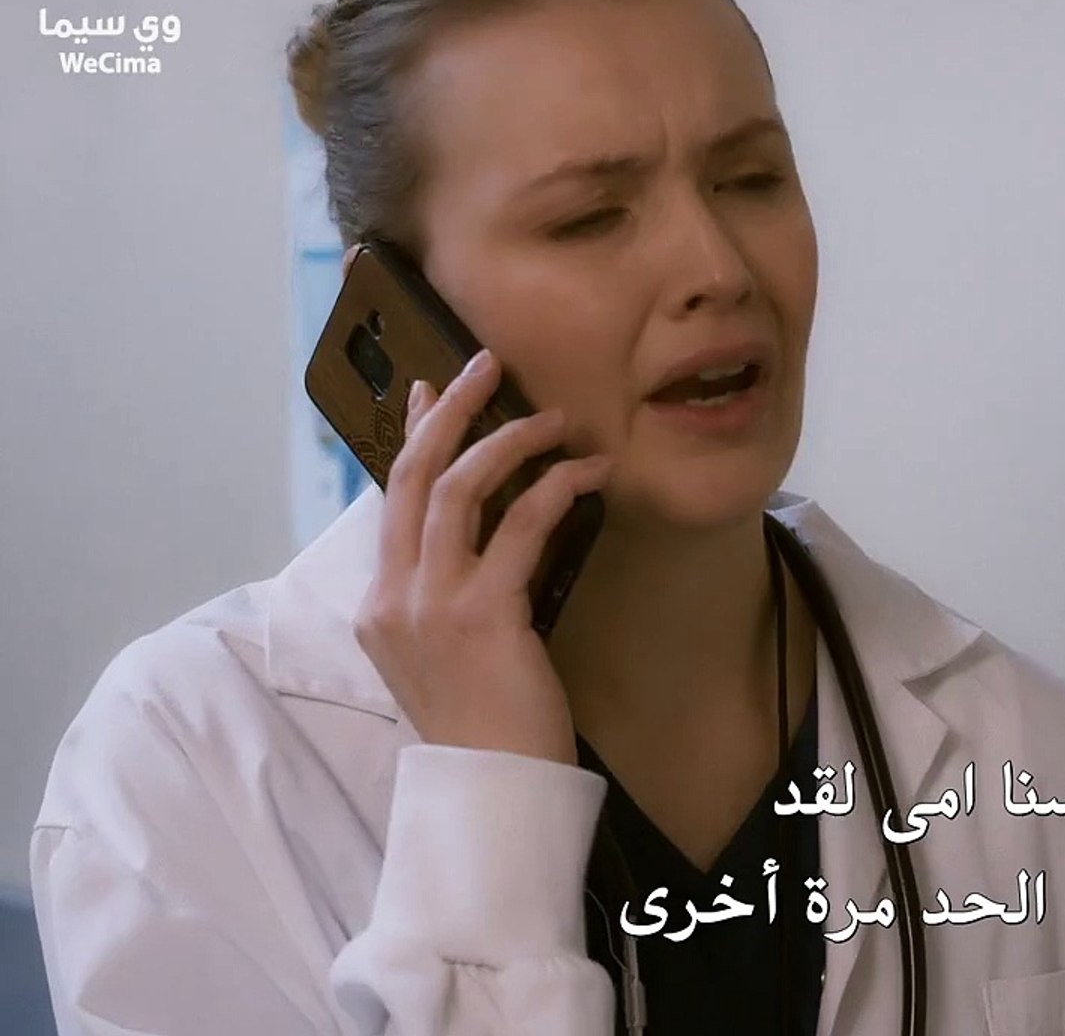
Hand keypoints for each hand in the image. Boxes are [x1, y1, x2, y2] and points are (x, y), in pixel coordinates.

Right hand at [352, 348, 612, 764]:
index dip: (415, 437)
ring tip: (559, 421)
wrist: (493, 792)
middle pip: (414, 476)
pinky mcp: (482, 616)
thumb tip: (494, 532)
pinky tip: (589, 475)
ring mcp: (431, 604)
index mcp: (380, 605)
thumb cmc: (488, 728)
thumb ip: (455, 594)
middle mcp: (393, 597)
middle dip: (451, 411)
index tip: (435, 389)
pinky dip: (556, 490)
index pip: (392, 498)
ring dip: (512, 441)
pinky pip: (519, 527)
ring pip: (459, 488)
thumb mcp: (450, 654)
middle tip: (490, 366)